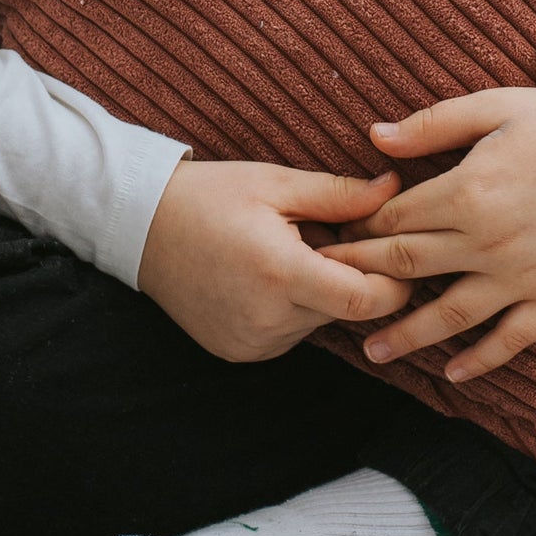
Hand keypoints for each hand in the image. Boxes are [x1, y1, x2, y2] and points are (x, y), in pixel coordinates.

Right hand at [138, 158, 411, 363]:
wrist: (138, 227)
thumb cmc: (208, 196)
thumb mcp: (275, 183)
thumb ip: (340, 195)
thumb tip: (395, 191)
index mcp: (280, 273)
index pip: (365, 301)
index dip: (394, 283)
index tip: (396, 256)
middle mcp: (267, 319)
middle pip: (345, 311)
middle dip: (354, 278)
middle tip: (334, 237)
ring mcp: (251, 342)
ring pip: (319, 322)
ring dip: (321, 293)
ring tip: (291, 252)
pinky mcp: (239, 352)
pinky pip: (290, 333)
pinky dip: (293, 308)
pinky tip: (267, 276)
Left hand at [324, 87, 535, 384]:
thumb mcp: (494, 107)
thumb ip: (432, 124)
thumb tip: (373, 137)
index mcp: (467, 191)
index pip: (394, 218)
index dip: (358, 228)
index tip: (334, 235)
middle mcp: (487, 241)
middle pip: (408, 266)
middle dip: (362, 277)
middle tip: (325, 289)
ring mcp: (520, 274)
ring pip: (451, 315)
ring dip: (407, 335)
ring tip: (371, 351)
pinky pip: (513, 338)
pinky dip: (482, 360)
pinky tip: (453, 374)